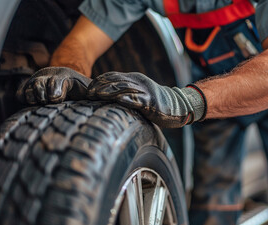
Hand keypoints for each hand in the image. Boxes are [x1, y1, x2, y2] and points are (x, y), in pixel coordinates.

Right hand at [17, 67, 91, 103]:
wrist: (69, 80)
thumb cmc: (82, 88)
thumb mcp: (91, 88)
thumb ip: (98, 92)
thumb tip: (110, 97)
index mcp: (65, 74)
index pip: (57, 80)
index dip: (56, 90)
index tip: (57, 99)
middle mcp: (48, 75)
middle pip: (39, 84)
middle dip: (44, 96)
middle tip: (50, 102)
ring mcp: (37, 81)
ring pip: (28, 89)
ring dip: (34, 98)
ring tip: (44, 103)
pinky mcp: (28, 88)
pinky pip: (20, 94)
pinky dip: (25, 100)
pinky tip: (35, 104)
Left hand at [88, 72, 205, 127]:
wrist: (179, 106)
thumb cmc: (159, 103)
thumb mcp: (140, 94)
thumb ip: (127, 93)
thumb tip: (109, 99)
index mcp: (135, 79)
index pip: (113, 76)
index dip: (99, 81)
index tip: (88, 89)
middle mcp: (138, 82)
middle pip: (115, 80)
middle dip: (99, 86)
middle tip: (88, 94)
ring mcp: (145, 91)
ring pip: (123, 88)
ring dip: (108, 91)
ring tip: (96, 96)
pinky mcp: (150, 102)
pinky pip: (136, 99)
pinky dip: (125, 99)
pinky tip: (115, 101)